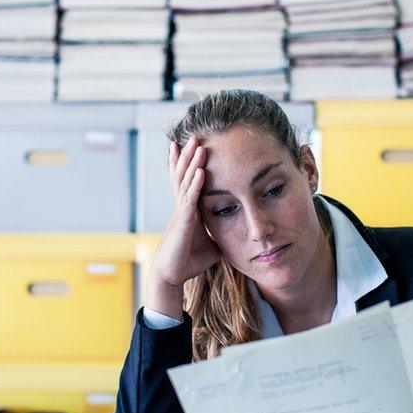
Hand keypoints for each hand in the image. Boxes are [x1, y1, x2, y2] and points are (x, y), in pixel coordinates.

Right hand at [146, 137, 221, 317]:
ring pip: (185, 182)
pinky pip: (189, 200)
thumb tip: (240, 232)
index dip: (189, 164)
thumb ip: (223, 234)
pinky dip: (195, 185)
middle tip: (195, 135)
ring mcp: (181, 213)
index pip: (188, 181)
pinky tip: (199, 171)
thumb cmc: (189, 262)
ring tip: (197, 144)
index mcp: (189, 210)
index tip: (194, 146)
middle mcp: (183, 207)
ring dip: (192, 163)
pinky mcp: (183, 224)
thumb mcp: (213, 244)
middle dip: (189, 155)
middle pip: (184, 175)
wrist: (171, 277)